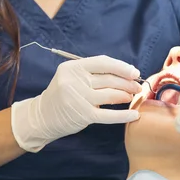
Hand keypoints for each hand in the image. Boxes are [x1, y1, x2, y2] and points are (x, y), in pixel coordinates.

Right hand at [11, 55, 141, 151]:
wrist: (42, 116)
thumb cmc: (62, 94)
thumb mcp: (71, 77)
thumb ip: (92, 73)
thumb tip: (124, 73)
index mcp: (72, 67)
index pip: (103, 63)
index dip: (122, 67)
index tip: (134, 72)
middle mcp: (75, 81)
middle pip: (109, 79)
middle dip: (127, 82)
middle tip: (137, 86)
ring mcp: (79, 98)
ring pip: (110, 94)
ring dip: (126, 95)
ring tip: (132, 96)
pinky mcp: (83, 115)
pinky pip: (108, 115)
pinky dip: (123, 115)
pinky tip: (134, 115)